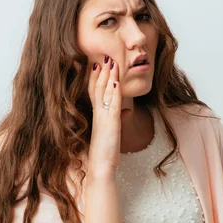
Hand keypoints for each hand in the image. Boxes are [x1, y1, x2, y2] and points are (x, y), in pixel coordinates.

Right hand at [87, 55, 121, 176]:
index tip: (97, 64)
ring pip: (104, 93)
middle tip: (104, 56)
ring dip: (108, 77)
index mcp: (98, 115)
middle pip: (98, 88)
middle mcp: (98, 114)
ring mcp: (103, 118)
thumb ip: (119, 119)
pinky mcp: (110, 124)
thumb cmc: (107, 151)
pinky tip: (117, 82)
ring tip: (110, 62)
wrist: (101, 166)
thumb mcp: (113, 133)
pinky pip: (112, 105)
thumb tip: (127, 111)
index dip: (95, 77)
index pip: (95, 92)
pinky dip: (114, 93)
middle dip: (102, 72)